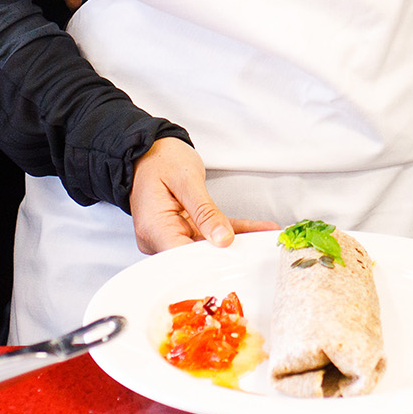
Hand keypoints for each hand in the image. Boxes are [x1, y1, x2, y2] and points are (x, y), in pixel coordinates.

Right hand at [128, 138, 277, 254]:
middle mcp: (159, 238)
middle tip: (259, 250)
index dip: (211, 262)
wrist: (147, 150)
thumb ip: (205, 211)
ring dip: (236, 241)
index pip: (184, 257)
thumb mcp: (186, 180)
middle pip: (196, 256)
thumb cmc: (159, 159)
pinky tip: (255, 230)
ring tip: (265, 237)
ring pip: (207, 245)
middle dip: (229, 254)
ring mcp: (171, 235)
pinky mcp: (182, 230)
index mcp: (154, 227)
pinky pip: (209, 233)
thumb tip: (222, 239)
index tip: (238, 258)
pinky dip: (230, 231)